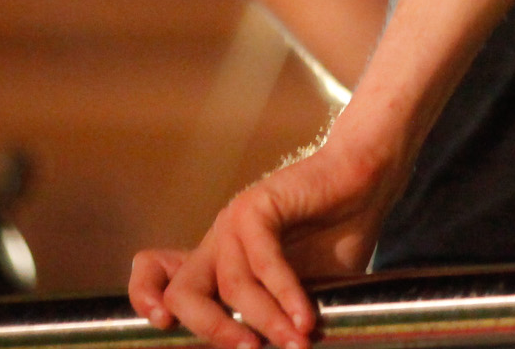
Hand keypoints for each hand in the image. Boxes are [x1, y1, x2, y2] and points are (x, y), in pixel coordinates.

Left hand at [133, 134, 395, 348]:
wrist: (368, 181)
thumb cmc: (339, 235)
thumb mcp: (302, 288)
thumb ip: (281, 315)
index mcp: (220, 259)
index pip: (155, 272)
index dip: (146, 298)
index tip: (161, 326)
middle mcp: (219, 241)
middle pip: (183, 293)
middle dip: (212, 330)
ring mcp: (235, 221)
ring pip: (231, 285)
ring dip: (266, 320)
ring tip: (297, 342)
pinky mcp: (258, 206)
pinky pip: (262, 261)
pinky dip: (285, 294)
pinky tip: (306, 316)